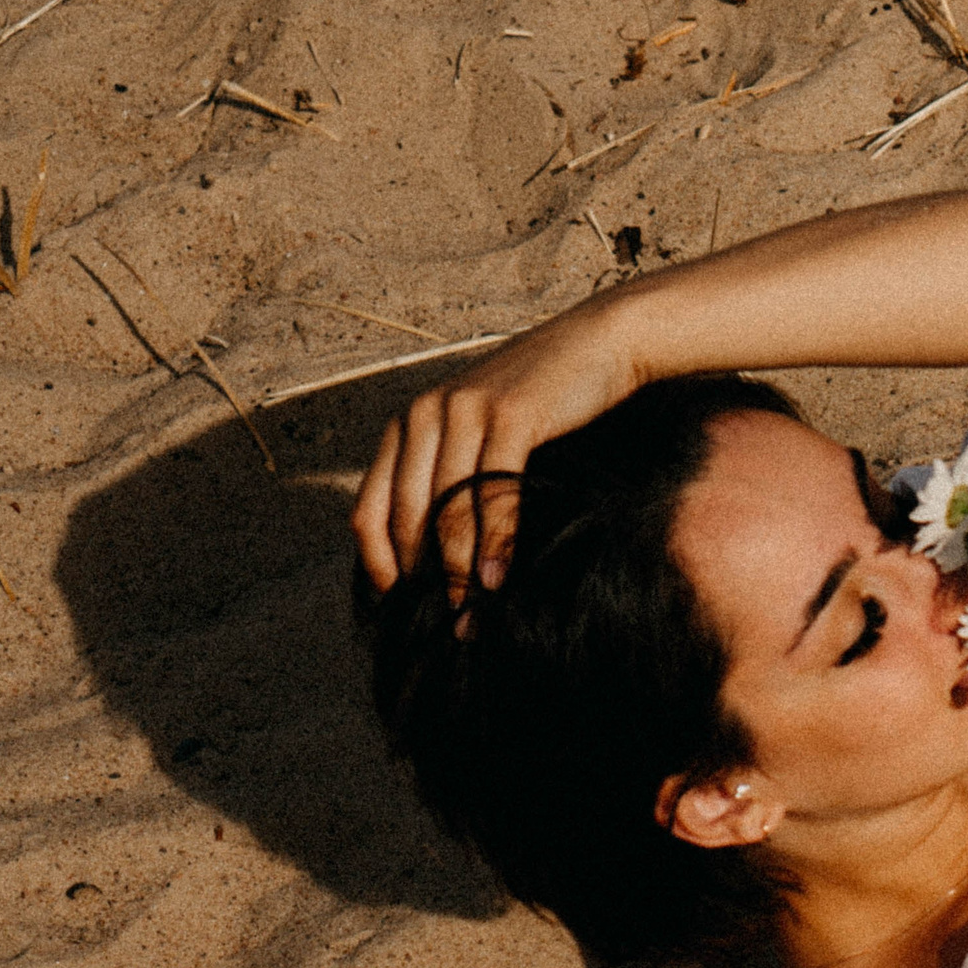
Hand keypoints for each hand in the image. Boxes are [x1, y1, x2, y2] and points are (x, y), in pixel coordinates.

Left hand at [349, 303, 644, 601]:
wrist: (597, 345)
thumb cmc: (544, 402)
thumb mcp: (483, 435)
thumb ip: (454, 477)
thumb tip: (446, 555)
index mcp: (407, 424)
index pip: (370, 508)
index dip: (379, 564)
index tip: (402, 605)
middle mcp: (425, 415)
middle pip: (408, 515)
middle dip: (426, 578)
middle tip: (449, 622)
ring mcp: (466, 412)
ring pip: (450, 508)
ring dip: (461, 570)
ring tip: (474, 612)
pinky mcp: (510, 415)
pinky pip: (494, 491)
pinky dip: (496, 541)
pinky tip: (500, 577)